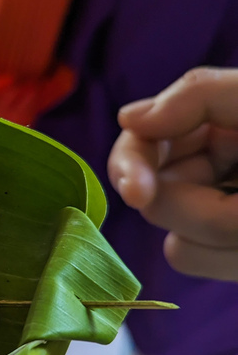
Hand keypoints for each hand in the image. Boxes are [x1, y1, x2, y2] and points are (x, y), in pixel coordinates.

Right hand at [109, 67, 237, 280]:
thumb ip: (198, 95)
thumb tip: (127, 119)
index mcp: (213, 126)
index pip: (143, 140)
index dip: (131, 163)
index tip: (135, 190)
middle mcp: (208, 171)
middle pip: (151, 197)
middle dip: (191, 203)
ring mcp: (217, 215)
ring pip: (173, 238)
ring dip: (216, 231)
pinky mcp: (227, 253)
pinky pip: (191, 259)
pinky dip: (223, 257)